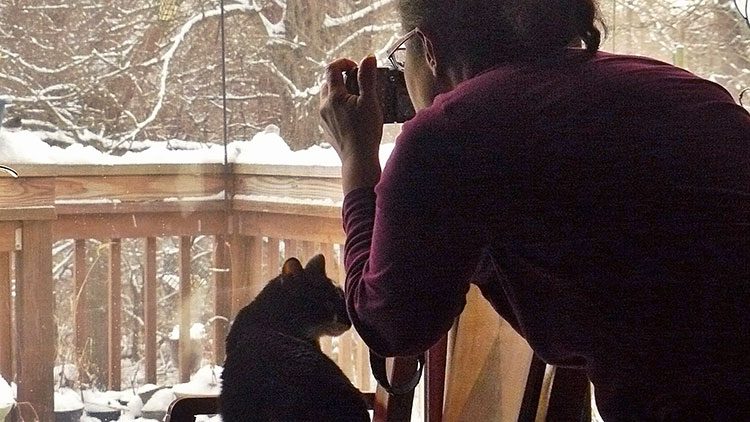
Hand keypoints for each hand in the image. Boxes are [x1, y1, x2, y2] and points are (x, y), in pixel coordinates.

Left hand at [320, 56, 383, 193]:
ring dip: (339, 93)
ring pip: (327, 98)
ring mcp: (323, 119)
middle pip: (328, 83)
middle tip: (358, 83)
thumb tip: (368, 58)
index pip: (332, 69)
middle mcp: (324, 106)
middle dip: (341, 78)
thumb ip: (367, 78)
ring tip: (356, 99)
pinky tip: (352, 115)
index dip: (344, 62)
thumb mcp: (370, 101)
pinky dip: (339, 107)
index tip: (356, 66)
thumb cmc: (365, 130)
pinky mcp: (326, 129)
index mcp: (333, 96)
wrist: (358, 159)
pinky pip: (329, 112)